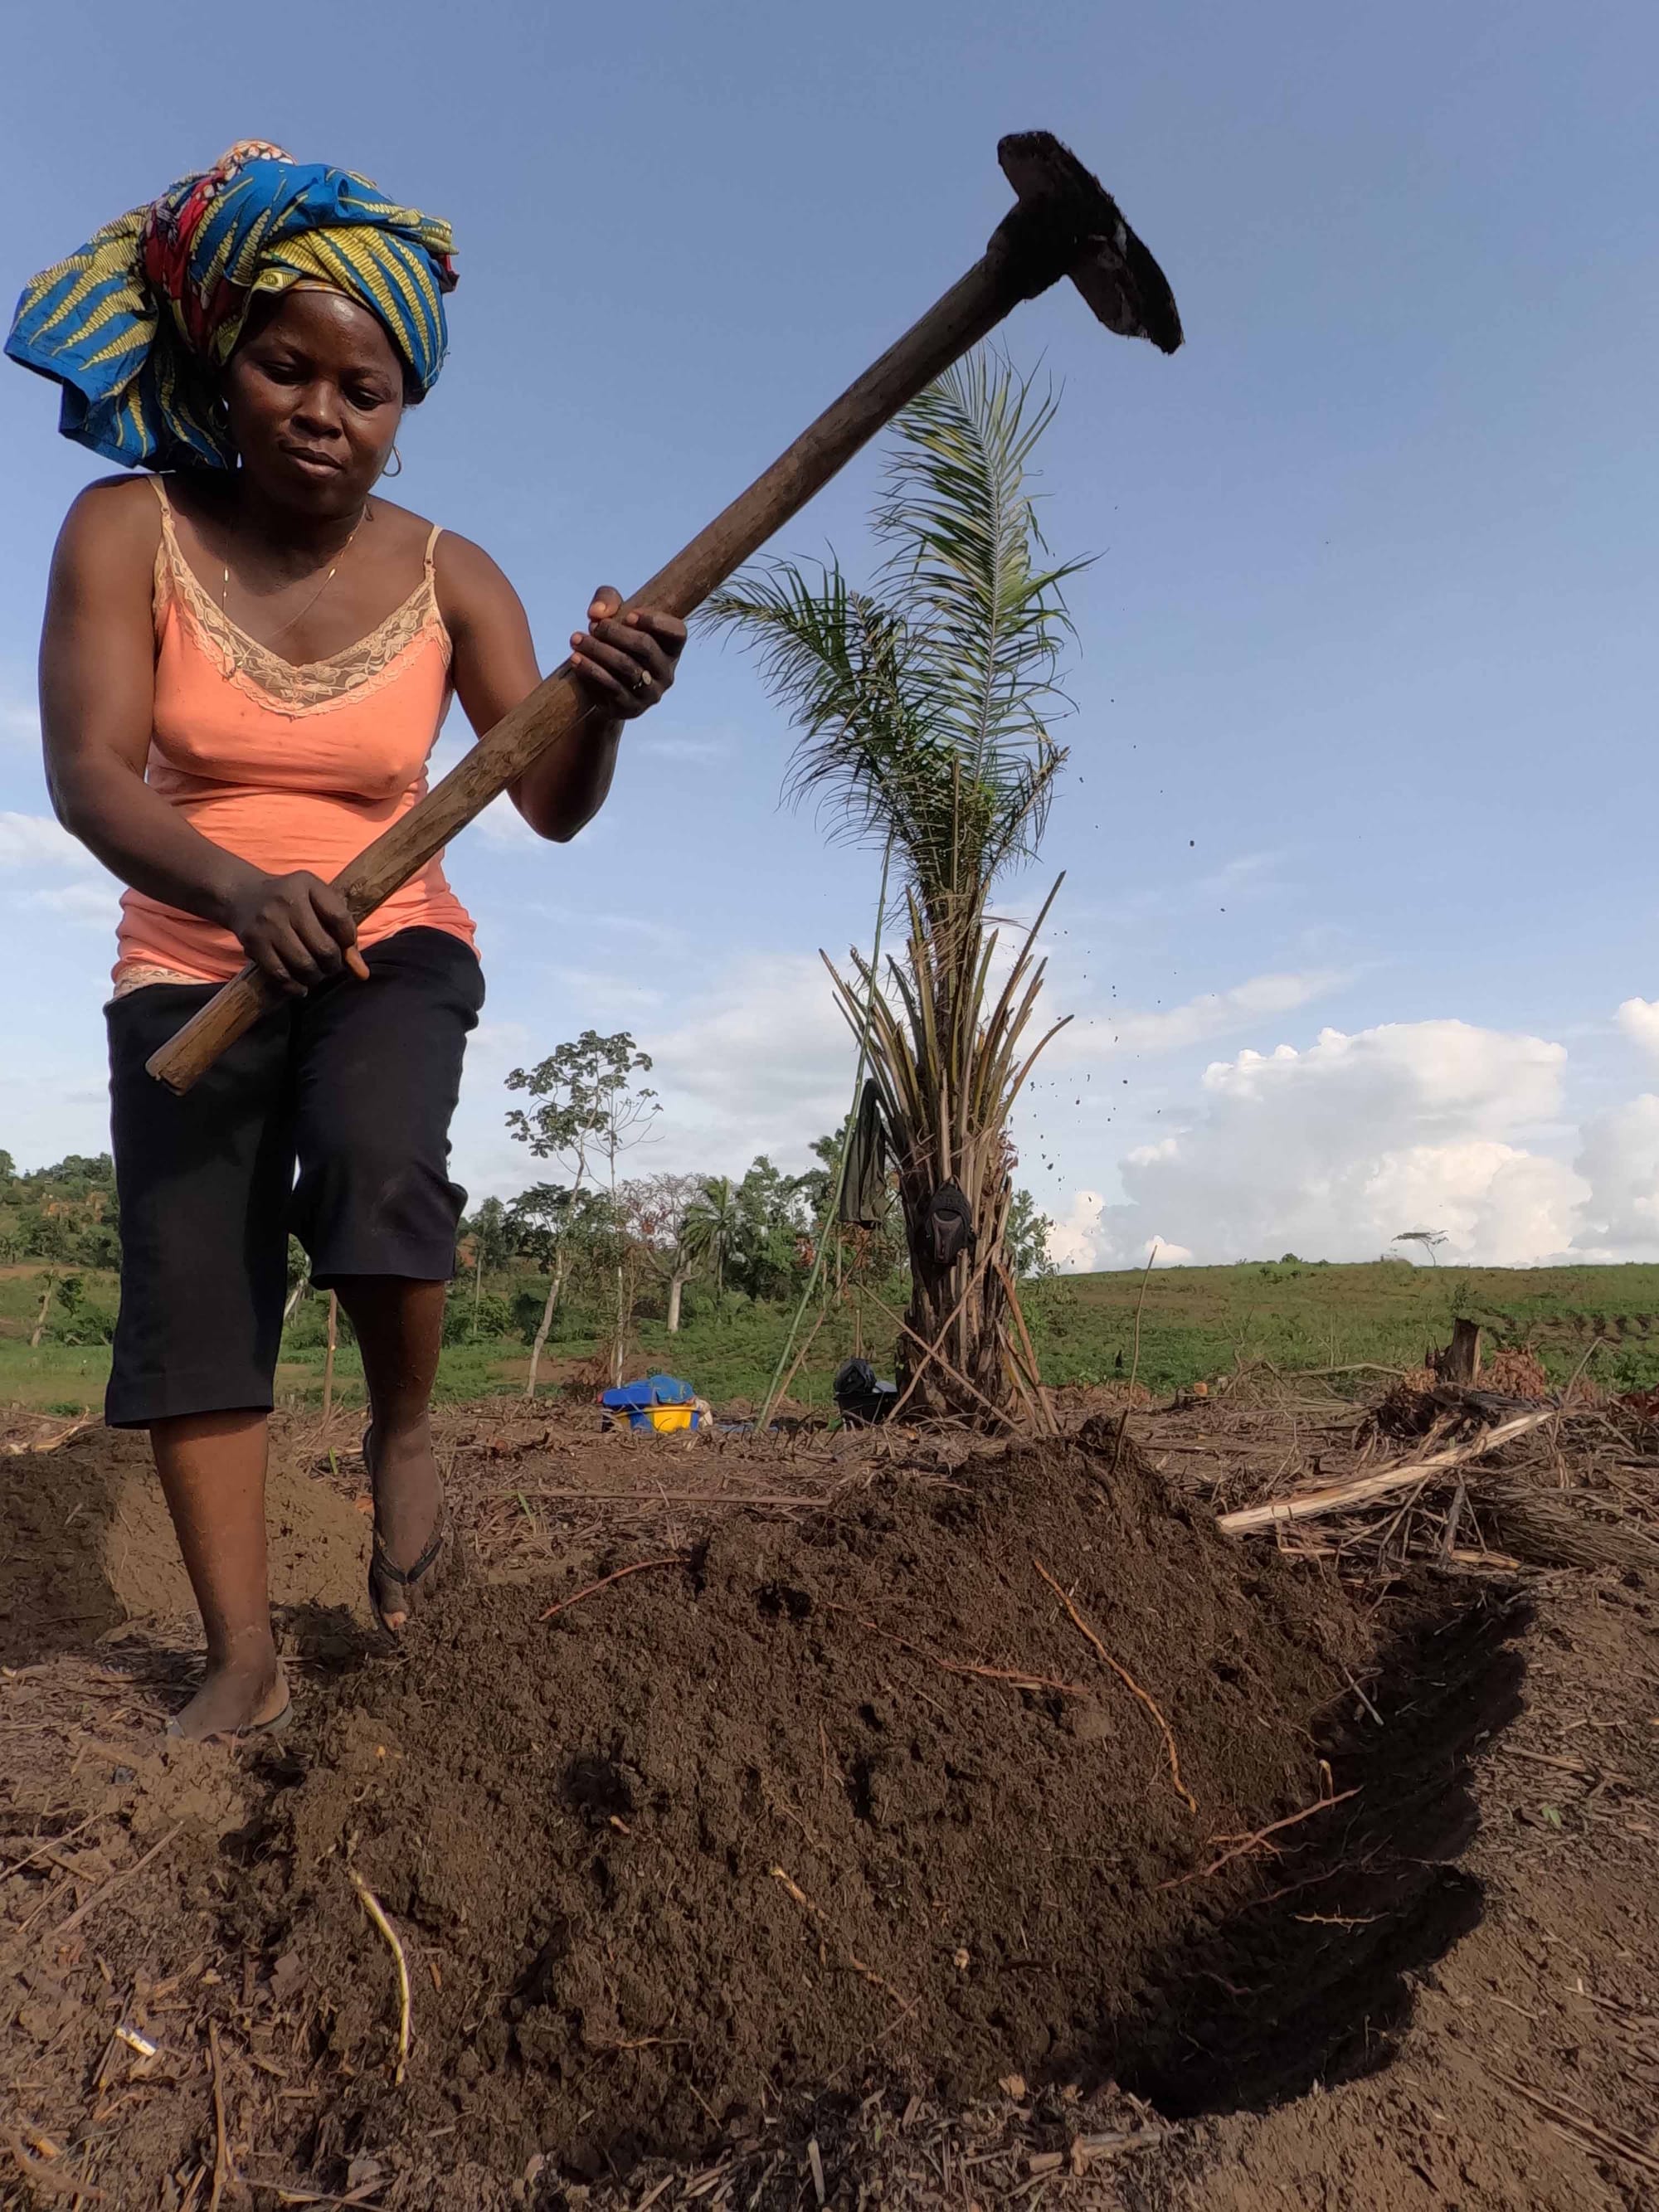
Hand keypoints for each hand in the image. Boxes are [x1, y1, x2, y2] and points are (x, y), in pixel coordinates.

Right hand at [223, 870, 368, 994]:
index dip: (349, 940)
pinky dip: (294, 986)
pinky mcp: (253, 942)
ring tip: (315, 973)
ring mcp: (268, 922)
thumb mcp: (316, 902)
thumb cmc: (290, 901)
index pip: (340, 919)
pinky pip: (280, 973)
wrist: (242, 895)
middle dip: (333, 964)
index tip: (345, 946)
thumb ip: (342, 931)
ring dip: (315, 976)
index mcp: (307, 884)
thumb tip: (362, 974)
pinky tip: (300, 986)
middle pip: (324, 948)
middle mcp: (286, 900)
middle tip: (330, 965)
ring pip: (304, 964)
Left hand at [568, 587, 685, 718]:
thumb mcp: (613, 614)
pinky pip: (612, 687)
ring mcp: (651, 694)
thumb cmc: (614, 642)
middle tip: (593, 625)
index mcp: (671, 649)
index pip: (677, 633)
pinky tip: (575, 658)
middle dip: (615, 632)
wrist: (603, 686)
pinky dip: (591, 671)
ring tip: (576, 639)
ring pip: (627, 667)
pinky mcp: (631, 708)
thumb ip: (607, 600)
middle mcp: (667, 673)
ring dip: (598, 650)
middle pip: (646, 647)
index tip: (628, 615)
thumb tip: (598, 612)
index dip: (655, 621)